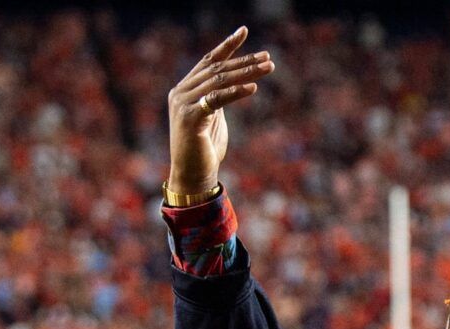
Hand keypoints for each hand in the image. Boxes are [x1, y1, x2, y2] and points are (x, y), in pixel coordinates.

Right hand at [167, 27, 274, 194]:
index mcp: (185, 89)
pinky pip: (217, 99)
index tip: (244, 31)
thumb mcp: (213, 118)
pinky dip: (236, 92)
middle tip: (268, 58)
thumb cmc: (205, 150)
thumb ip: (218, 99)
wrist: (192, 175)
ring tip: (268, 68)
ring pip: (219, 81)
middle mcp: (180, 92)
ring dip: (246, 73)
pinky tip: (253, 88)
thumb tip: (237, 84)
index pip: (208, 60)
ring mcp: (183, 103)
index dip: (227, 46)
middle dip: (244, 61)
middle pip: (217, 69)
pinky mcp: (190, 117)